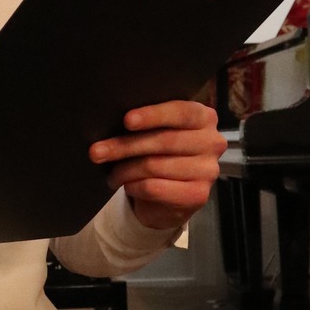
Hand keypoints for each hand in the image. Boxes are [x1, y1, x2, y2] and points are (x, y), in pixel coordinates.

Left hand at [89, 100, 226, 230]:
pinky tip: (126, 185)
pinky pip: (155, 187)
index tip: (127, 120)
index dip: (153, 115)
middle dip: (125, 145)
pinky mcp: (198, 195)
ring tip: (111, 173)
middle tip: (96, 151)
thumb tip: (116, 119)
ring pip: (155, 166)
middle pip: (163, 140)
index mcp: (204, 118)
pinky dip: (134, 186)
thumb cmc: (161, 154)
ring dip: (125, 170)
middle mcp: (212, 142)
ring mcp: (208, 171)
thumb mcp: (158, 132)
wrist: (171, 196)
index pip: (181, 112)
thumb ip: (149, 122)